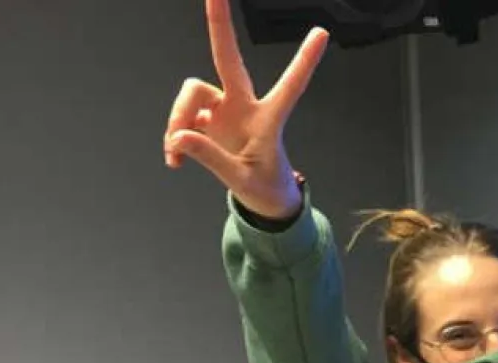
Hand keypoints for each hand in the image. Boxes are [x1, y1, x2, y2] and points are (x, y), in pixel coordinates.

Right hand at [163, 0, 327, 218]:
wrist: (262, 200)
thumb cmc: (264, 188)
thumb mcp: (241, 180)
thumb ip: (210, 158)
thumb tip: (179, 137)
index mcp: (268, 120)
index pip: (290, 86)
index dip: (304, 61)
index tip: (322, 33)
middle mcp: (244, 106)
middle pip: (228, 60)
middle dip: (220, 26)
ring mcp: (224, 110)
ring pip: (192, 93)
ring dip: (178, 118)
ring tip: (176, 153)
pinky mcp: (207, 120)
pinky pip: (182, 119)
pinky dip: (175, 138)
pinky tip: (175, 160)